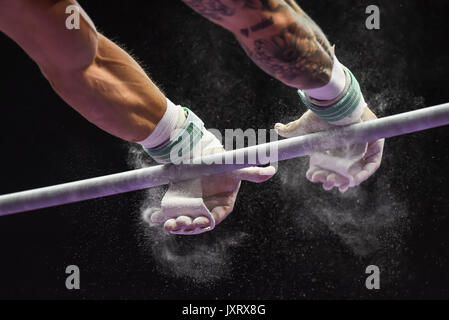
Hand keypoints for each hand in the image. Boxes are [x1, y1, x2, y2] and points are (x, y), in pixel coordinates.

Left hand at [146, 148, 275, 234]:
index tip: (198, 221)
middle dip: (188, 225)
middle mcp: (206, 210)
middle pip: (197, 223)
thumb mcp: (235, 169)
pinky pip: (170, 213)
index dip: (206, 221)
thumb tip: (271, 171)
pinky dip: (161, 216)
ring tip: (167, 224)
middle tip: (178, 223)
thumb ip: (250, 172)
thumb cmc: (223, 166)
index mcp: (222, 206)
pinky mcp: (179, 203)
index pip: (214, 218)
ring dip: (175, 225)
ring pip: (183, 221)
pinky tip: (154, 217)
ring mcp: (192, 208)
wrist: (206, 157)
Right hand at [274, 107, 383, 191]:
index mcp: (333, 146)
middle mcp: (347, 148)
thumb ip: (291, 129)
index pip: (329, 165)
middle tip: (327, 184)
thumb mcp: (304, 126)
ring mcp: (362, 146)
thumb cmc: (322, 114)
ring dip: (347, 180)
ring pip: (357, 169)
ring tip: (338, 184)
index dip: (322, 175)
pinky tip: (353, 180)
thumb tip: (276, 127)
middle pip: (342, 170)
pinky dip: (364, 173)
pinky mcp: (375, 144)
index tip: (316, 178)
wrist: (338, 103)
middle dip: (334, 180)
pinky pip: (372, 163)